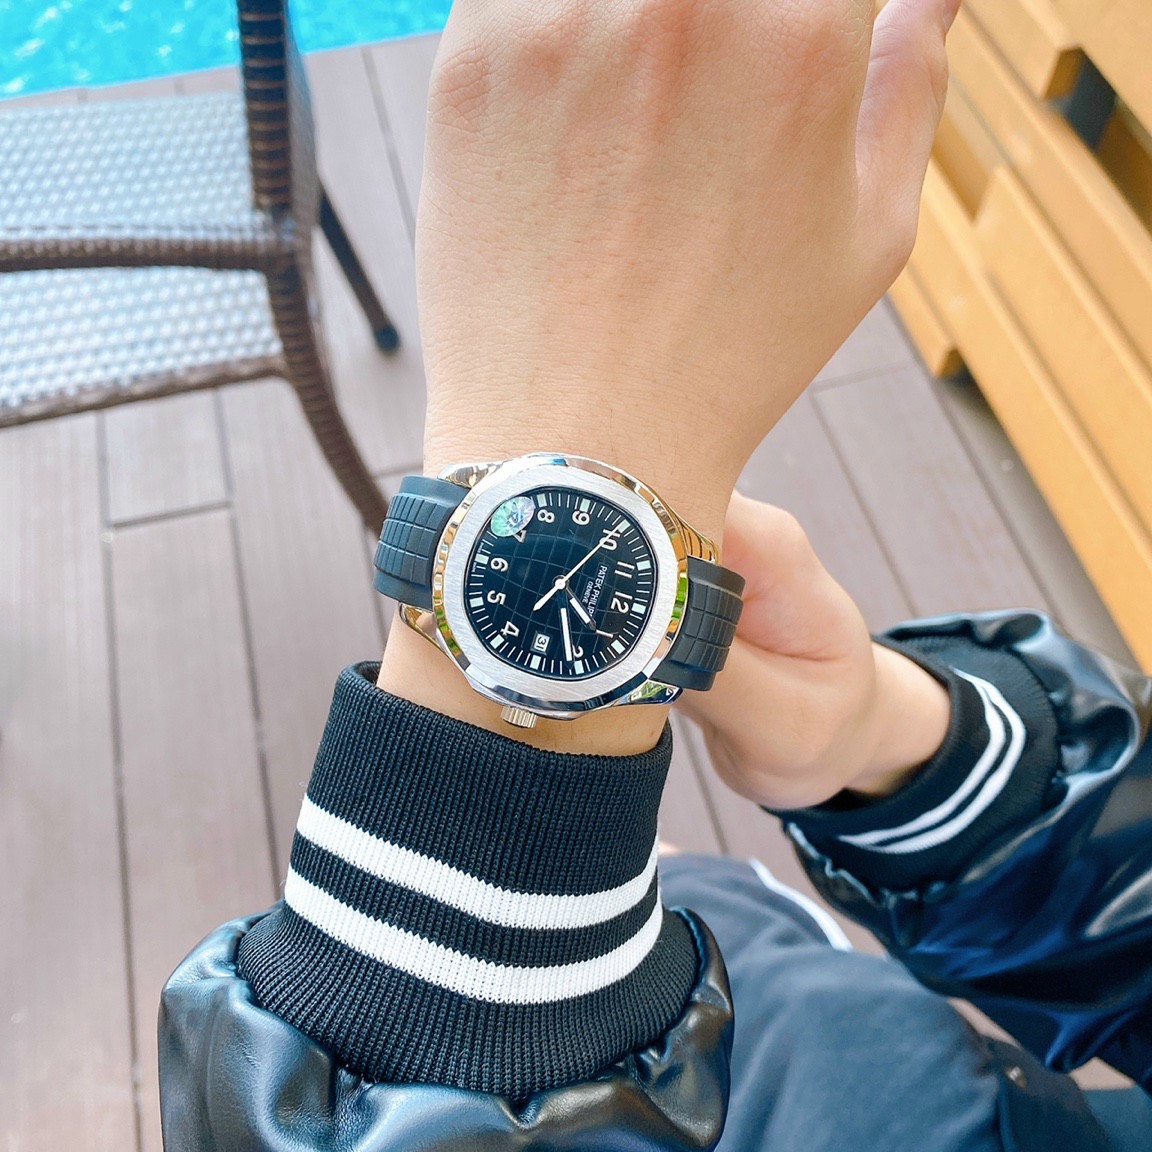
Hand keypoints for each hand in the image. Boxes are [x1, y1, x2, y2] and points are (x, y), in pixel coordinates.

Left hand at [383, 0, 958, 753]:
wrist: (582, 449)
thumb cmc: (732, 360)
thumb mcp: (869, 239)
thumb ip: (912, 86)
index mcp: (805, 31)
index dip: (799, 19)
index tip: (770, 59)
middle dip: (709, 28)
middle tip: (694, 97)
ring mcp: (564, 18)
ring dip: (627, 29)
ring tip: (631, 114)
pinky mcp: (471, 58)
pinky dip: (545, 25)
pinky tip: (567, 102)